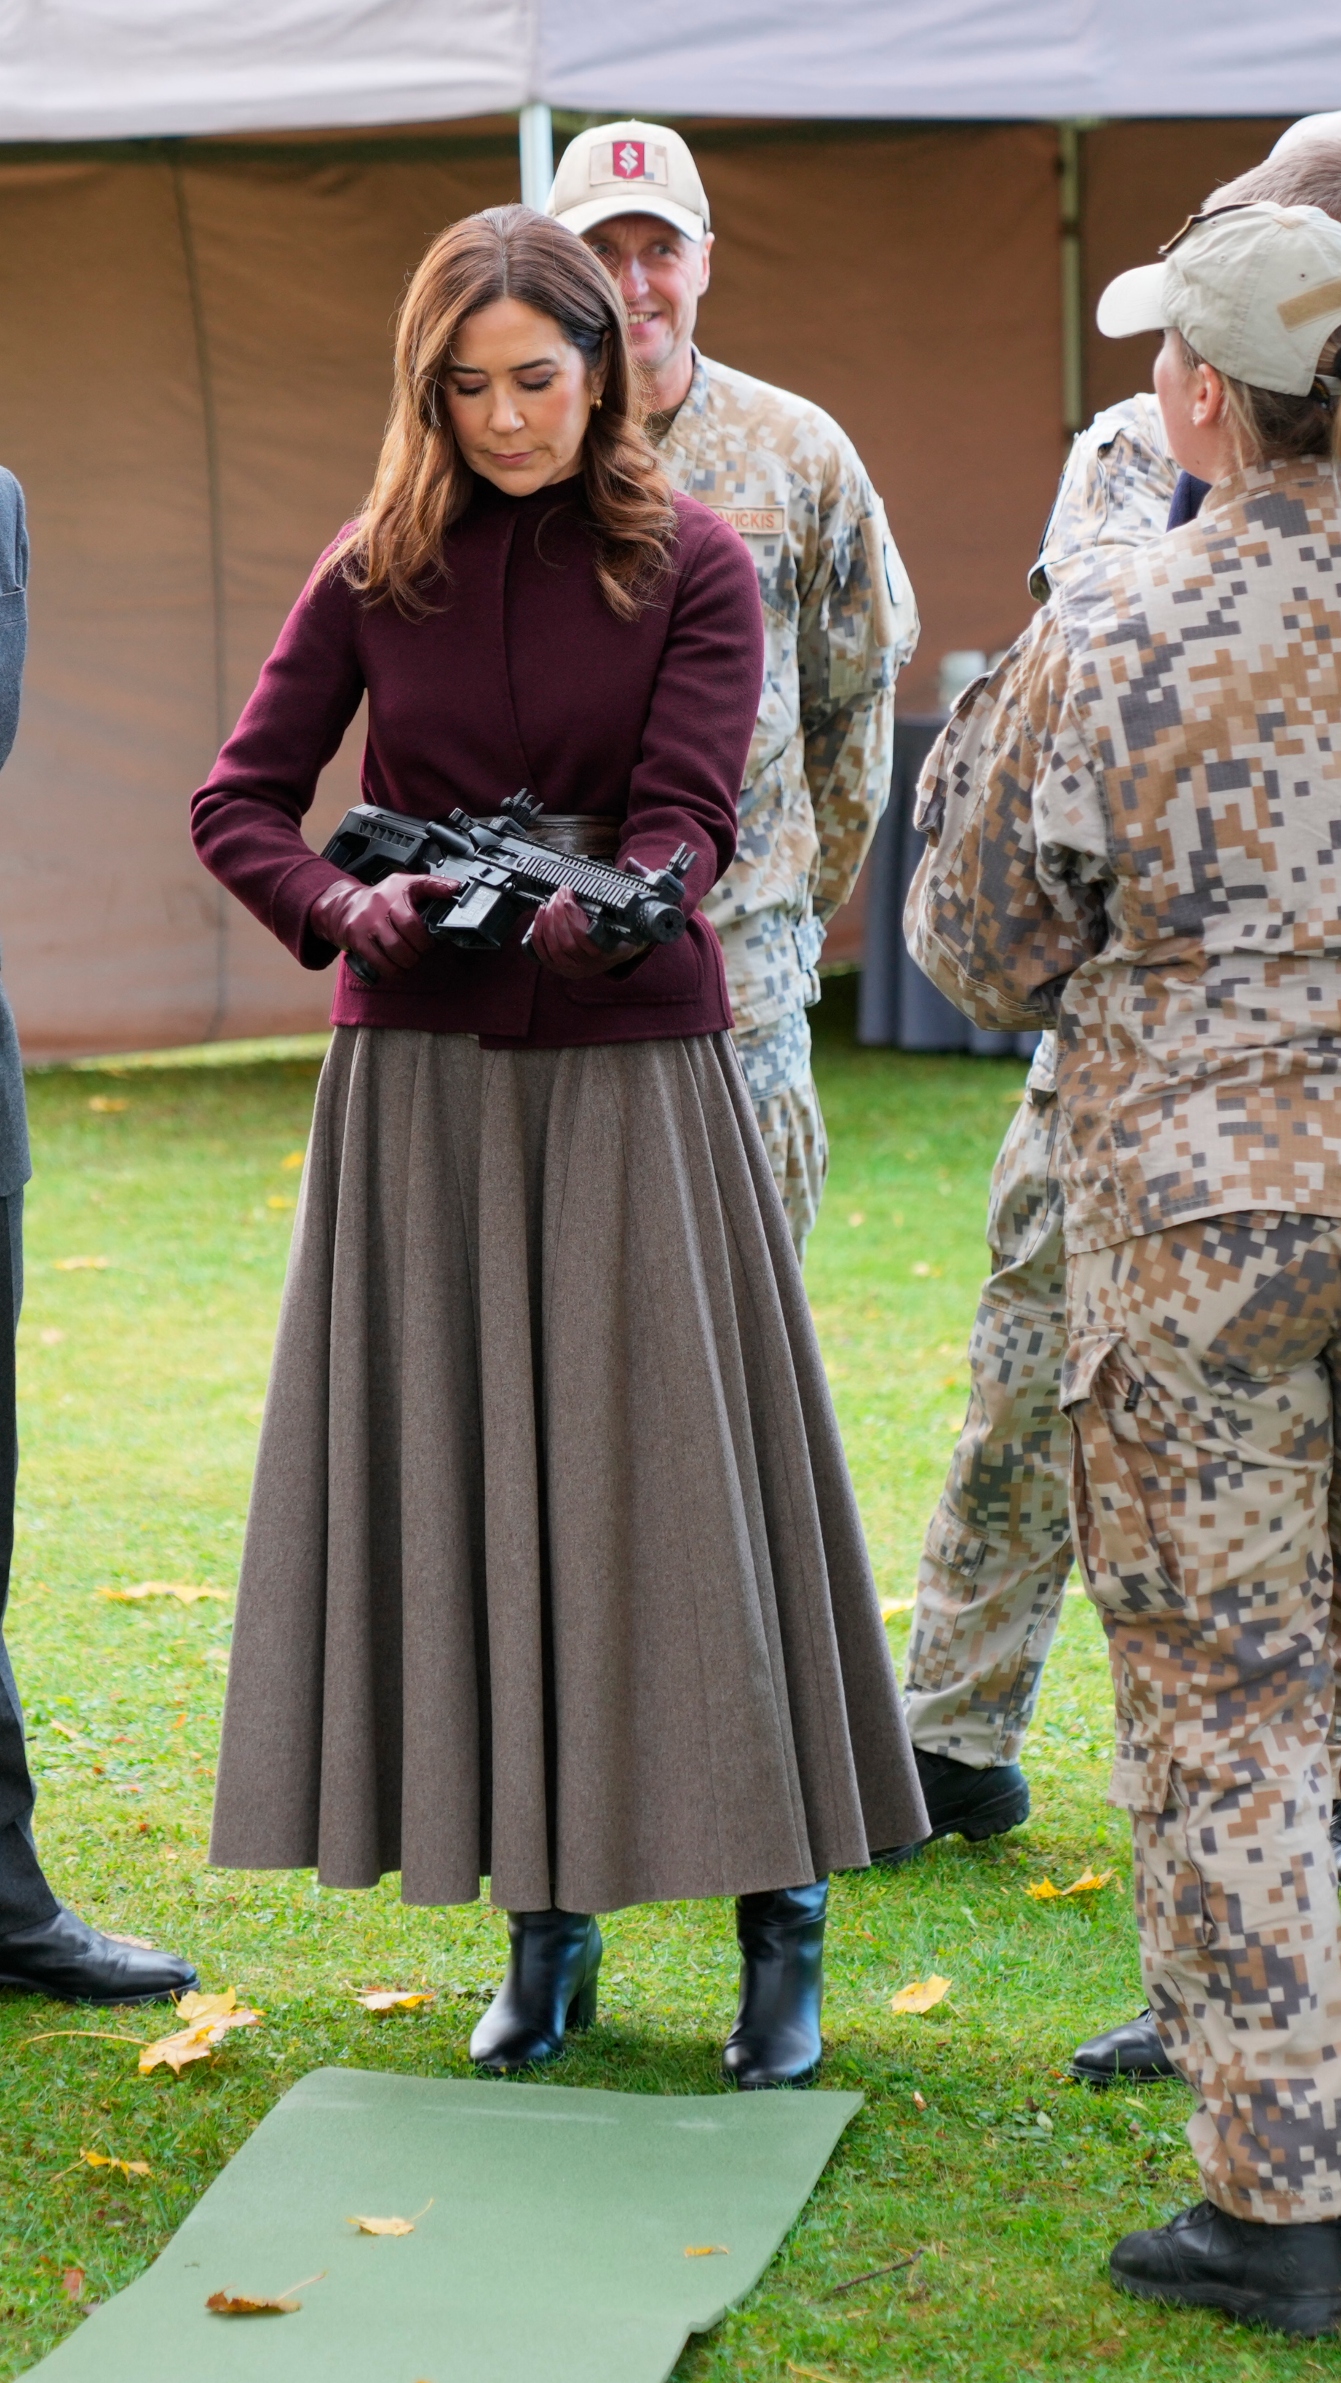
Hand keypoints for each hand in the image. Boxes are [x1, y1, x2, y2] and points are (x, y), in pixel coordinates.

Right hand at [309, 872, 456, 981]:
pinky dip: (391, 970)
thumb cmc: (381, 897)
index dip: (425, 938)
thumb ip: (430, 885)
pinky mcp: (355, 938)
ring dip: (407, 962)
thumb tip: (455, 888)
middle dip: (418, 951)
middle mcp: (378, 905)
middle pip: (404, 937)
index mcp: (394, 892)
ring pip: (393, 951)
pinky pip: (377, 961)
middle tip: (421, 952)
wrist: (344, 905)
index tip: (430, 942)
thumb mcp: (406, 884)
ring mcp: (365, 923)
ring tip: (410, 960)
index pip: (413, 920)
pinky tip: (396, 968)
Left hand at [528, 885, 642, 978]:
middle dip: (559, 913)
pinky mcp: (558, 967)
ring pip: (554, 946)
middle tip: (561, 892)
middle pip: (568, 942)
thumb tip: (632, 864)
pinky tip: (542, 913)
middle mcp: (592, 964)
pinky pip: (543, 952)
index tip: (569, 900)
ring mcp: (573, 968)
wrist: (616, 952)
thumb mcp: (637, 907)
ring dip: (549, 920)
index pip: (589, 941)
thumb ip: (639, 883)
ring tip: (552, 899)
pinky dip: (539, 931)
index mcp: (611, 951)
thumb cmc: (624, 928)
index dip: (575, 920)